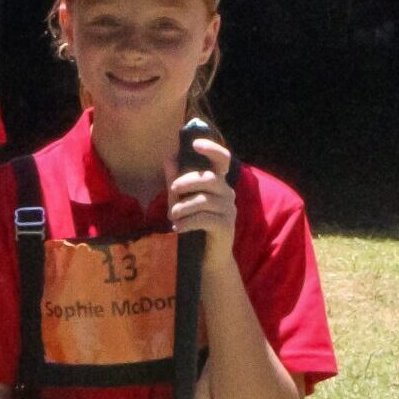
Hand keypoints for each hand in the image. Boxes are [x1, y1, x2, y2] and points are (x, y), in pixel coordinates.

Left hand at [170, 138, 237, 269]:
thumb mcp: (181, 199)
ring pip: (204, 200)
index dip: (212, 149)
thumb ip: (176, 180)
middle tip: (172, 190)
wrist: (207, 255)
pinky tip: (177, 228)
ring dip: (183, 207)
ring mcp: (229, 209)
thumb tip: (169, 157)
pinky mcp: (226, 226)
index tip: (196, 144)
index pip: (222, 160)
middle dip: (187, 181)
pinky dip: (187, 222)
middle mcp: (227, 193)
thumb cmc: (194, 222)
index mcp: (218, 182)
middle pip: (210, 179)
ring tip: (172, 217)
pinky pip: (205, 219)